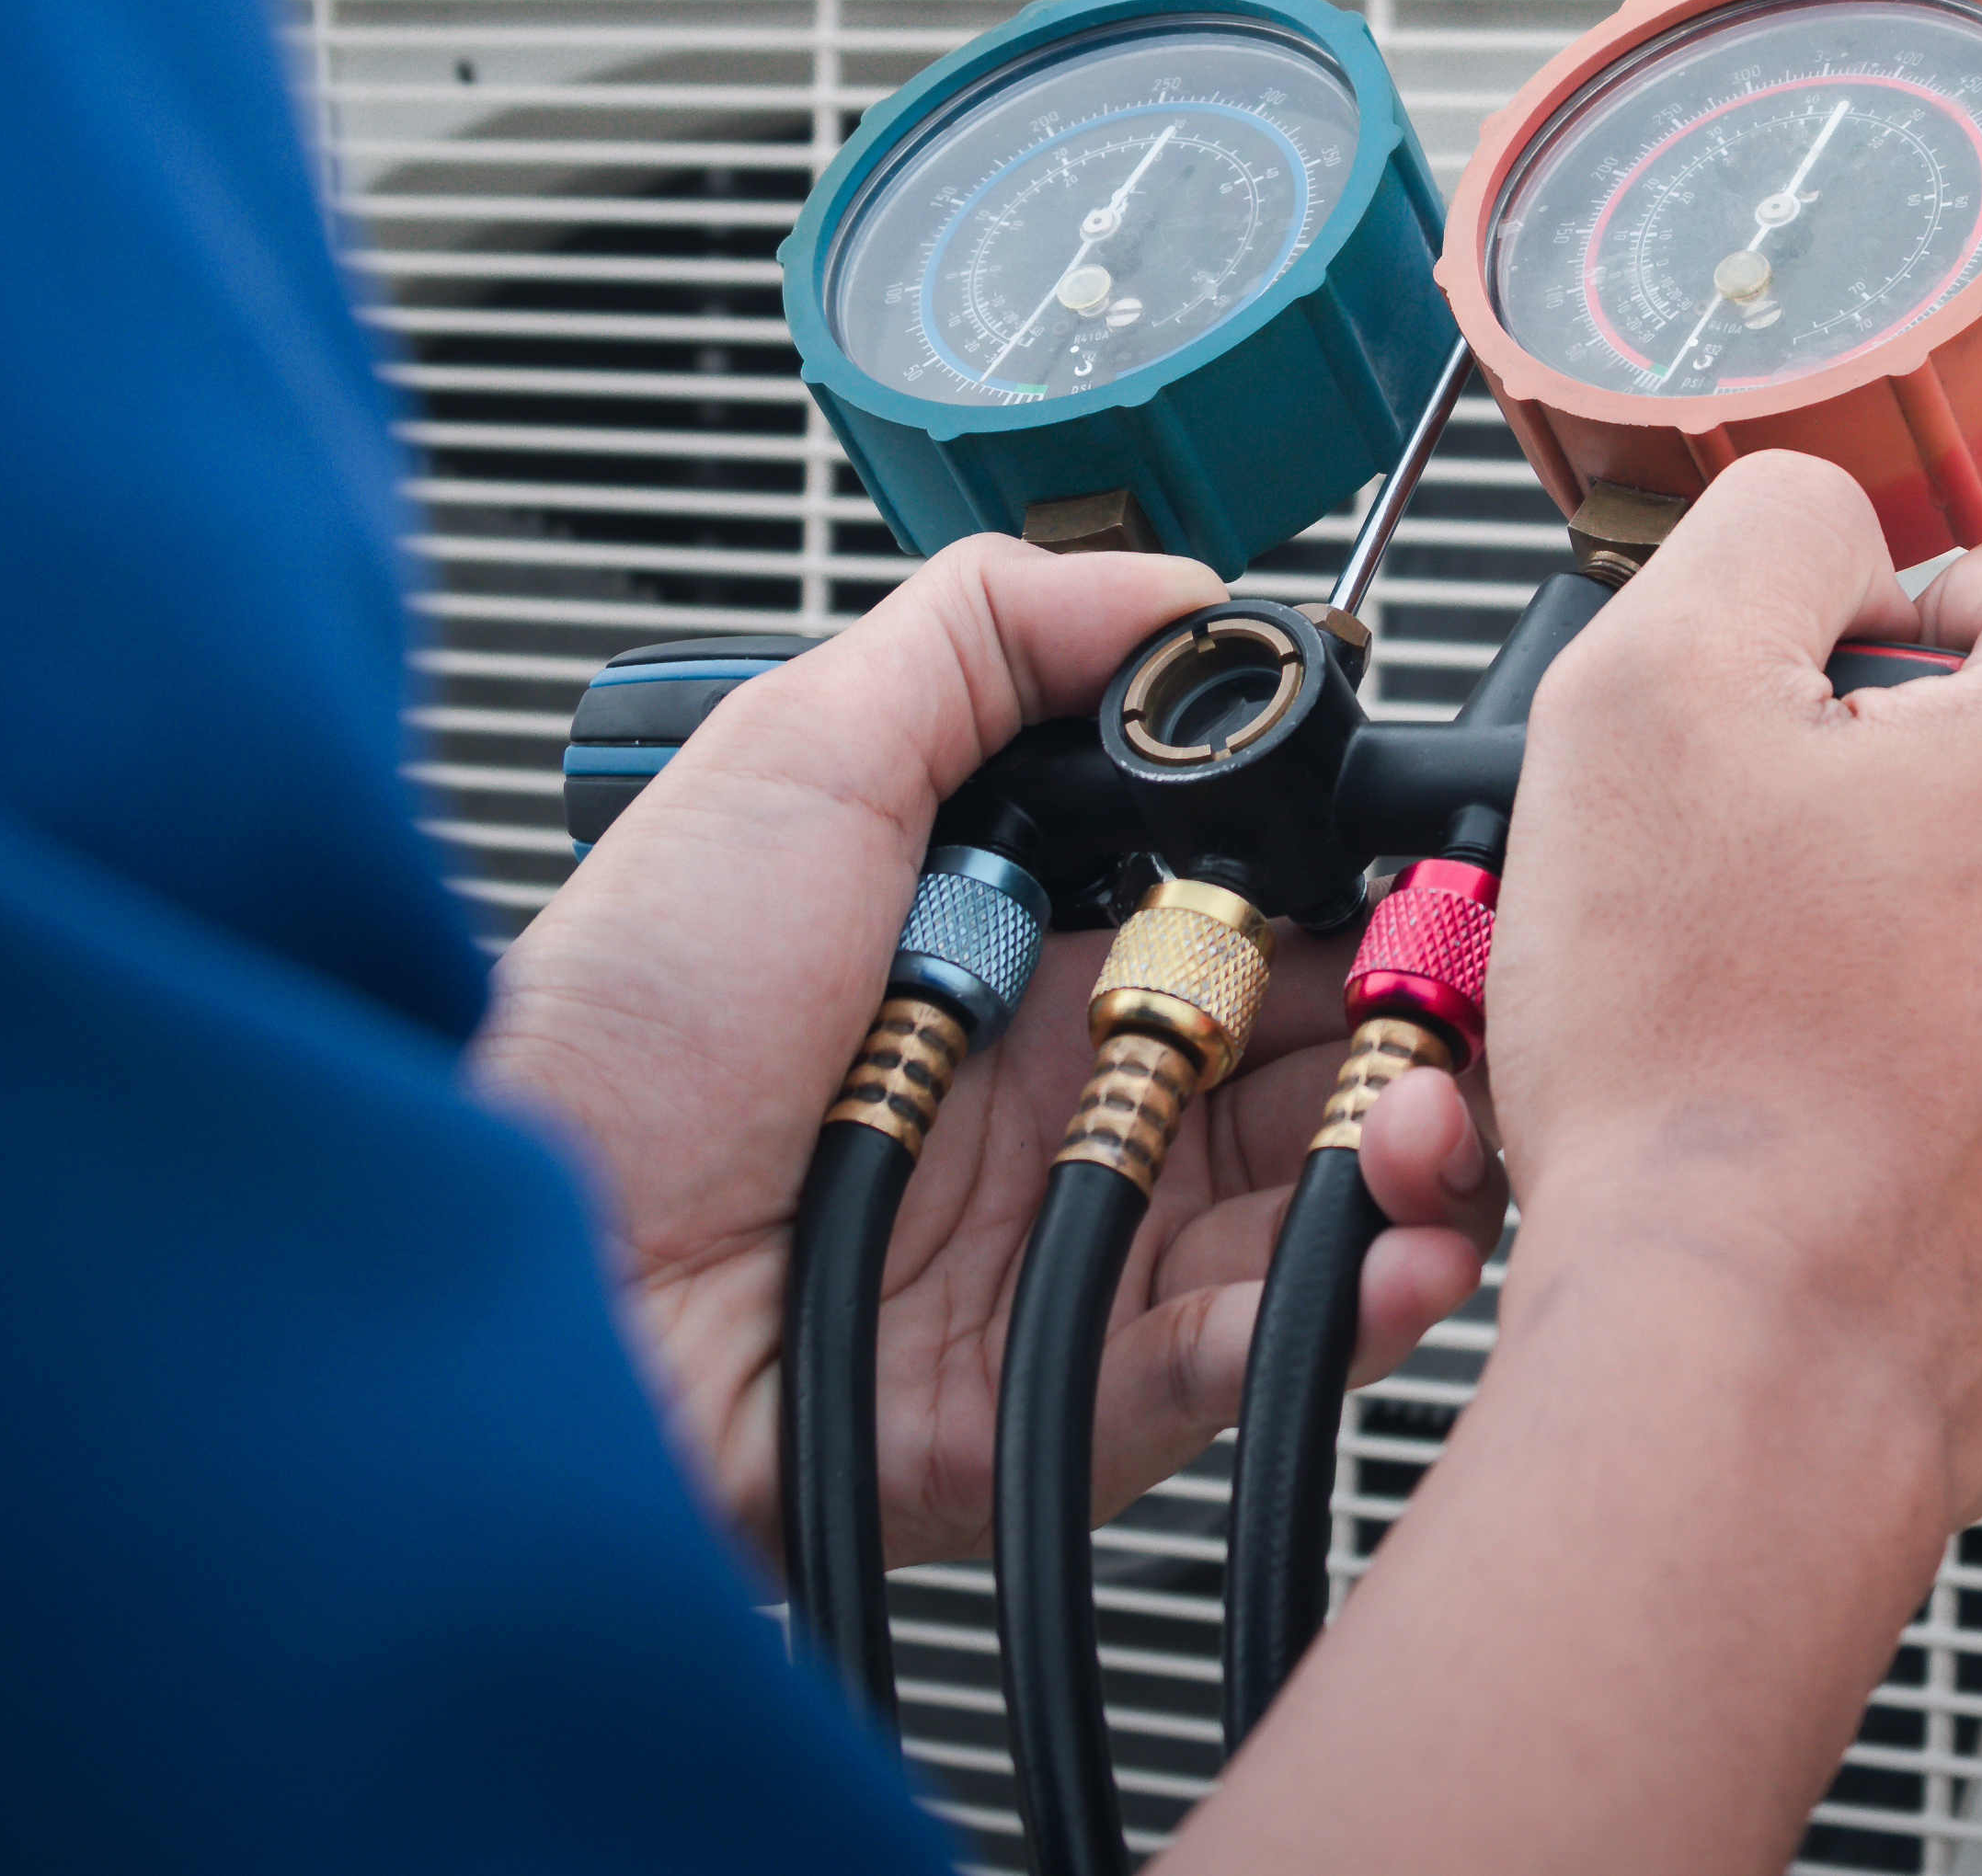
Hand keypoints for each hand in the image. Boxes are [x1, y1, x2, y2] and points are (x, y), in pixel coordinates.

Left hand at [467, 534, 1506, 1563]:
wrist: (512, 1258)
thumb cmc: (613, 1028)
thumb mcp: (789, 755)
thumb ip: (981, 638)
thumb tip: (1180, 583)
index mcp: (1029, 965)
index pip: (1261, 922)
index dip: (1362, 896)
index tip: (1436, 864)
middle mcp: (1068, 1106)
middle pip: (1319, 1065)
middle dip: (1422, 1026)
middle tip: (1469, 995)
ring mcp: (1077, 1253)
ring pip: (1318, 1210)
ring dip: (1414, 1160)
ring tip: (1439, 1119)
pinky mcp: (1068, 1397)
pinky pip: (1246, 1358)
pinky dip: (1344, 1308)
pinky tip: (1393, 1248)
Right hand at [1490, 454, 1981, 1526]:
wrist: (1737, 1365)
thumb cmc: (1702, 1069)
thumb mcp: (1647, 687)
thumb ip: (1765, 531)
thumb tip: (1825, 521)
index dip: (1846, 655)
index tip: (1775, 748)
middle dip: (1899, 815)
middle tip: (1760, 907)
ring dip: (1942, 959)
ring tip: (1799, 1033)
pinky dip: (1979, 1107)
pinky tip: (1863, 1136)